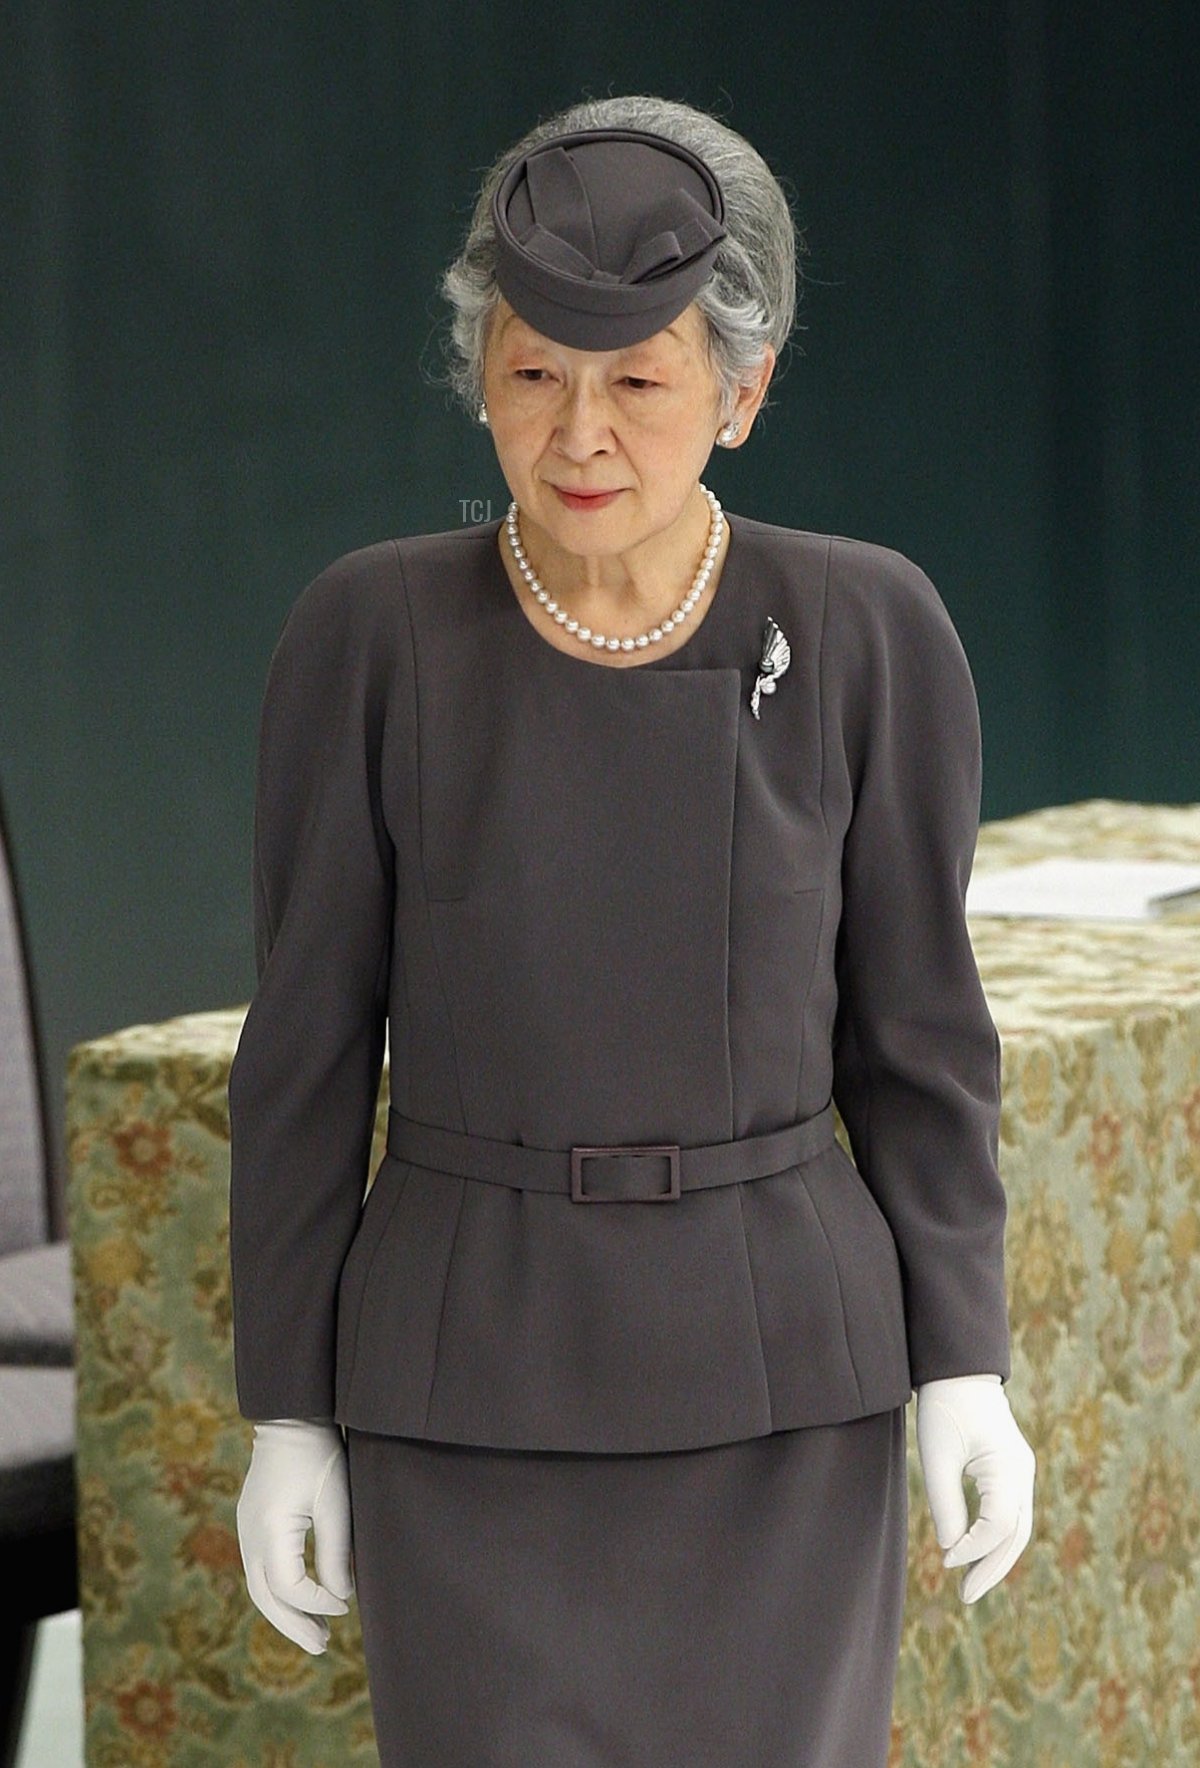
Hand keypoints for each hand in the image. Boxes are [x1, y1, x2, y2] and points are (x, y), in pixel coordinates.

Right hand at [235, 1418, 354, 1653]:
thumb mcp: (334, 1503)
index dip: (317, 1604)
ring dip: (285, 1614)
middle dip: (294, 1626)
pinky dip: (279, 1593)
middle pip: (266, 1598)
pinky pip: (260, 1571)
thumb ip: (335, 1552)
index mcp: (269, 1531)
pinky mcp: (251, 1525)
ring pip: (260, 1589)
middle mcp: (249, 1536)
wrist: (290, 1421)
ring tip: (315, 1634)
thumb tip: (340, 1597)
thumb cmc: (318, 1457)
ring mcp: (246, 1531)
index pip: (289, 1588)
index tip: (345, 1607)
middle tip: (322, 1647)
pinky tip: (301, 1601)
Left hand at [915, 1374, 1035, 1603]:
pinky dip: (995, 1538)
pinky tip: (974, 1552)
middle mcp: (1023, 1474)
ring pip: (1017, 1528)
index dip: (974, 1550)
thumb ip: (946, 1504)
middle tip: (966, 1597)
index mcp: (1009, 1468)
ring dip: (995, 1558)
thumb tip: (952, 1550)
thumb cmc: (944, 1407)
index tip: (945, 1561)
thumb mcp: (937, 1456)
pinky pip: (1010, 1513)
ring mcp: (1021, 1472)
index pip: (999, 1526)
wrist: (958, 1370)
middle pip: (1016, 1535)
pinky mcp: (1012, 1470)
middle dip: (992, 1569)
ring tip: (970, 1585)